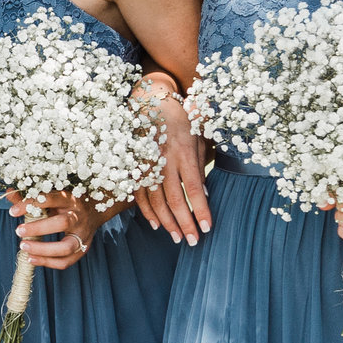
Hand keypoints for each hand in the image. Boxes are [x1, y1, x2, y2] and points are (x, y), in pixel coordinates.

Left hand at [12, 189, 102, 270]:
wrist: (95, 211)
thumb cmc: (67, 203)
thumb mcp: (53, 196)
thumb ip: (31, 197)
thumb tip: (10, 192)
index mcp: (71, 200)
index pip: (51, 200)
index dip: (31, 205)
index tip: (13, 212)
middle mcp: (79, 217)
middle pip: (62, 224)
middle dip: (38, 229)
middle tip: (19, 231)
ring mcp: (83, 235)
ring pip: (66, 247)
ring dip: (43, 249)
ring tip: (23, 247)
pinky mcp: (83, 249)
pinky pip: (66, 261)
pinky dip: (48, 262)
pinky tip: (31, 259)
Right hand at [132, 89, 209, 244]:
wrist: (149, 101)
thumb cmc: (180, 119)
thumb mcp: (197, 136)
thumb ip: (199, 165)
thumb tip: (203, 195)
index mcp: (182, 151)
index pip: (193, 187)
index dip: (200, 210)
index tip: (207, 228)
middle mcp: (163, 159)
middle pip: (174, 199)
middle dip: (184, 223)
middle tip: (193, 241)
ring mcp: (146, 164)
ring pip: (155, 200)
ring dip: (167, 222)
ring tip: (178, 238)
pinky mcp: (134, 167)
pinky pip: (139, 195)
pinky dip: (148, 212)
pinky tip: (157, 225)